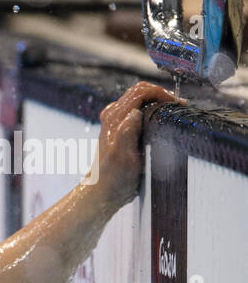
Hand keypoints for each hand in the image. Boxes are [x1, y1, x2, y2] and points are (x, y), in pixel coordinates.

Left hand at [93, 81, 180, 206]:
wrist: (104, 190)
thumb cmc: (114, 178)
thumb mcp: (123, 158)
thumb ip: (127, 134)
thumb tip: (135, 113)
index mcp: (114, 118)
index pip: (140, 91)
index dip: (161, 93)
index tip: (177, 104)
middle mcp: (113, 115)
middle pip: (140, 91)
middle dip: (162, 94)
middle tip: (179, 106)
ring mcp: (115, 120)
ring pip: (139, 99)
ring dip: (158, 101)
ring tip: (174, 111)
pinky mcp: (119, 128)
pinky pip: (138, 109)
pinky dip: (152, 109)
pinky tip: (162, 119)